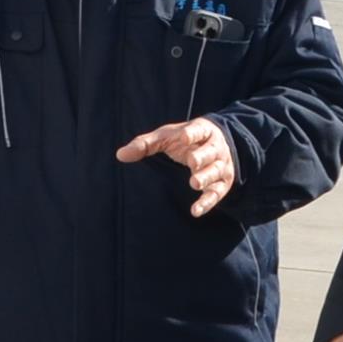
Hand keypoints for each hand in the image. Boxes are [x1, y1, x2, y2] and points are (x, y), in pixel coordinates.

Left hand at [118, 117, 238, 217]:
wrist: (216, 144)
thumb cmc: (184, 140)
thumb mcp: (166, 137)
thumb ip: (144, 144)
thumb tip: (120, 155)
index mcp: (201, 131)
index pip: (198, 130)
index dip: (191, 134)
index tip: (184, 137)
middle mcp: (215, 148)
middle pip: (210, 152)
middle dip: (202, 157)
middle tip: (192, 162)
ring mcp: (220, 166)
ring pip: (215, 171)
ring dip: (206, 177)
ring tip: (194, 183)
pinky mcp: (222, 184)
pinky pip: (216, 194)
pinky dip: (207, 203)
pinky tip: (195, 211)